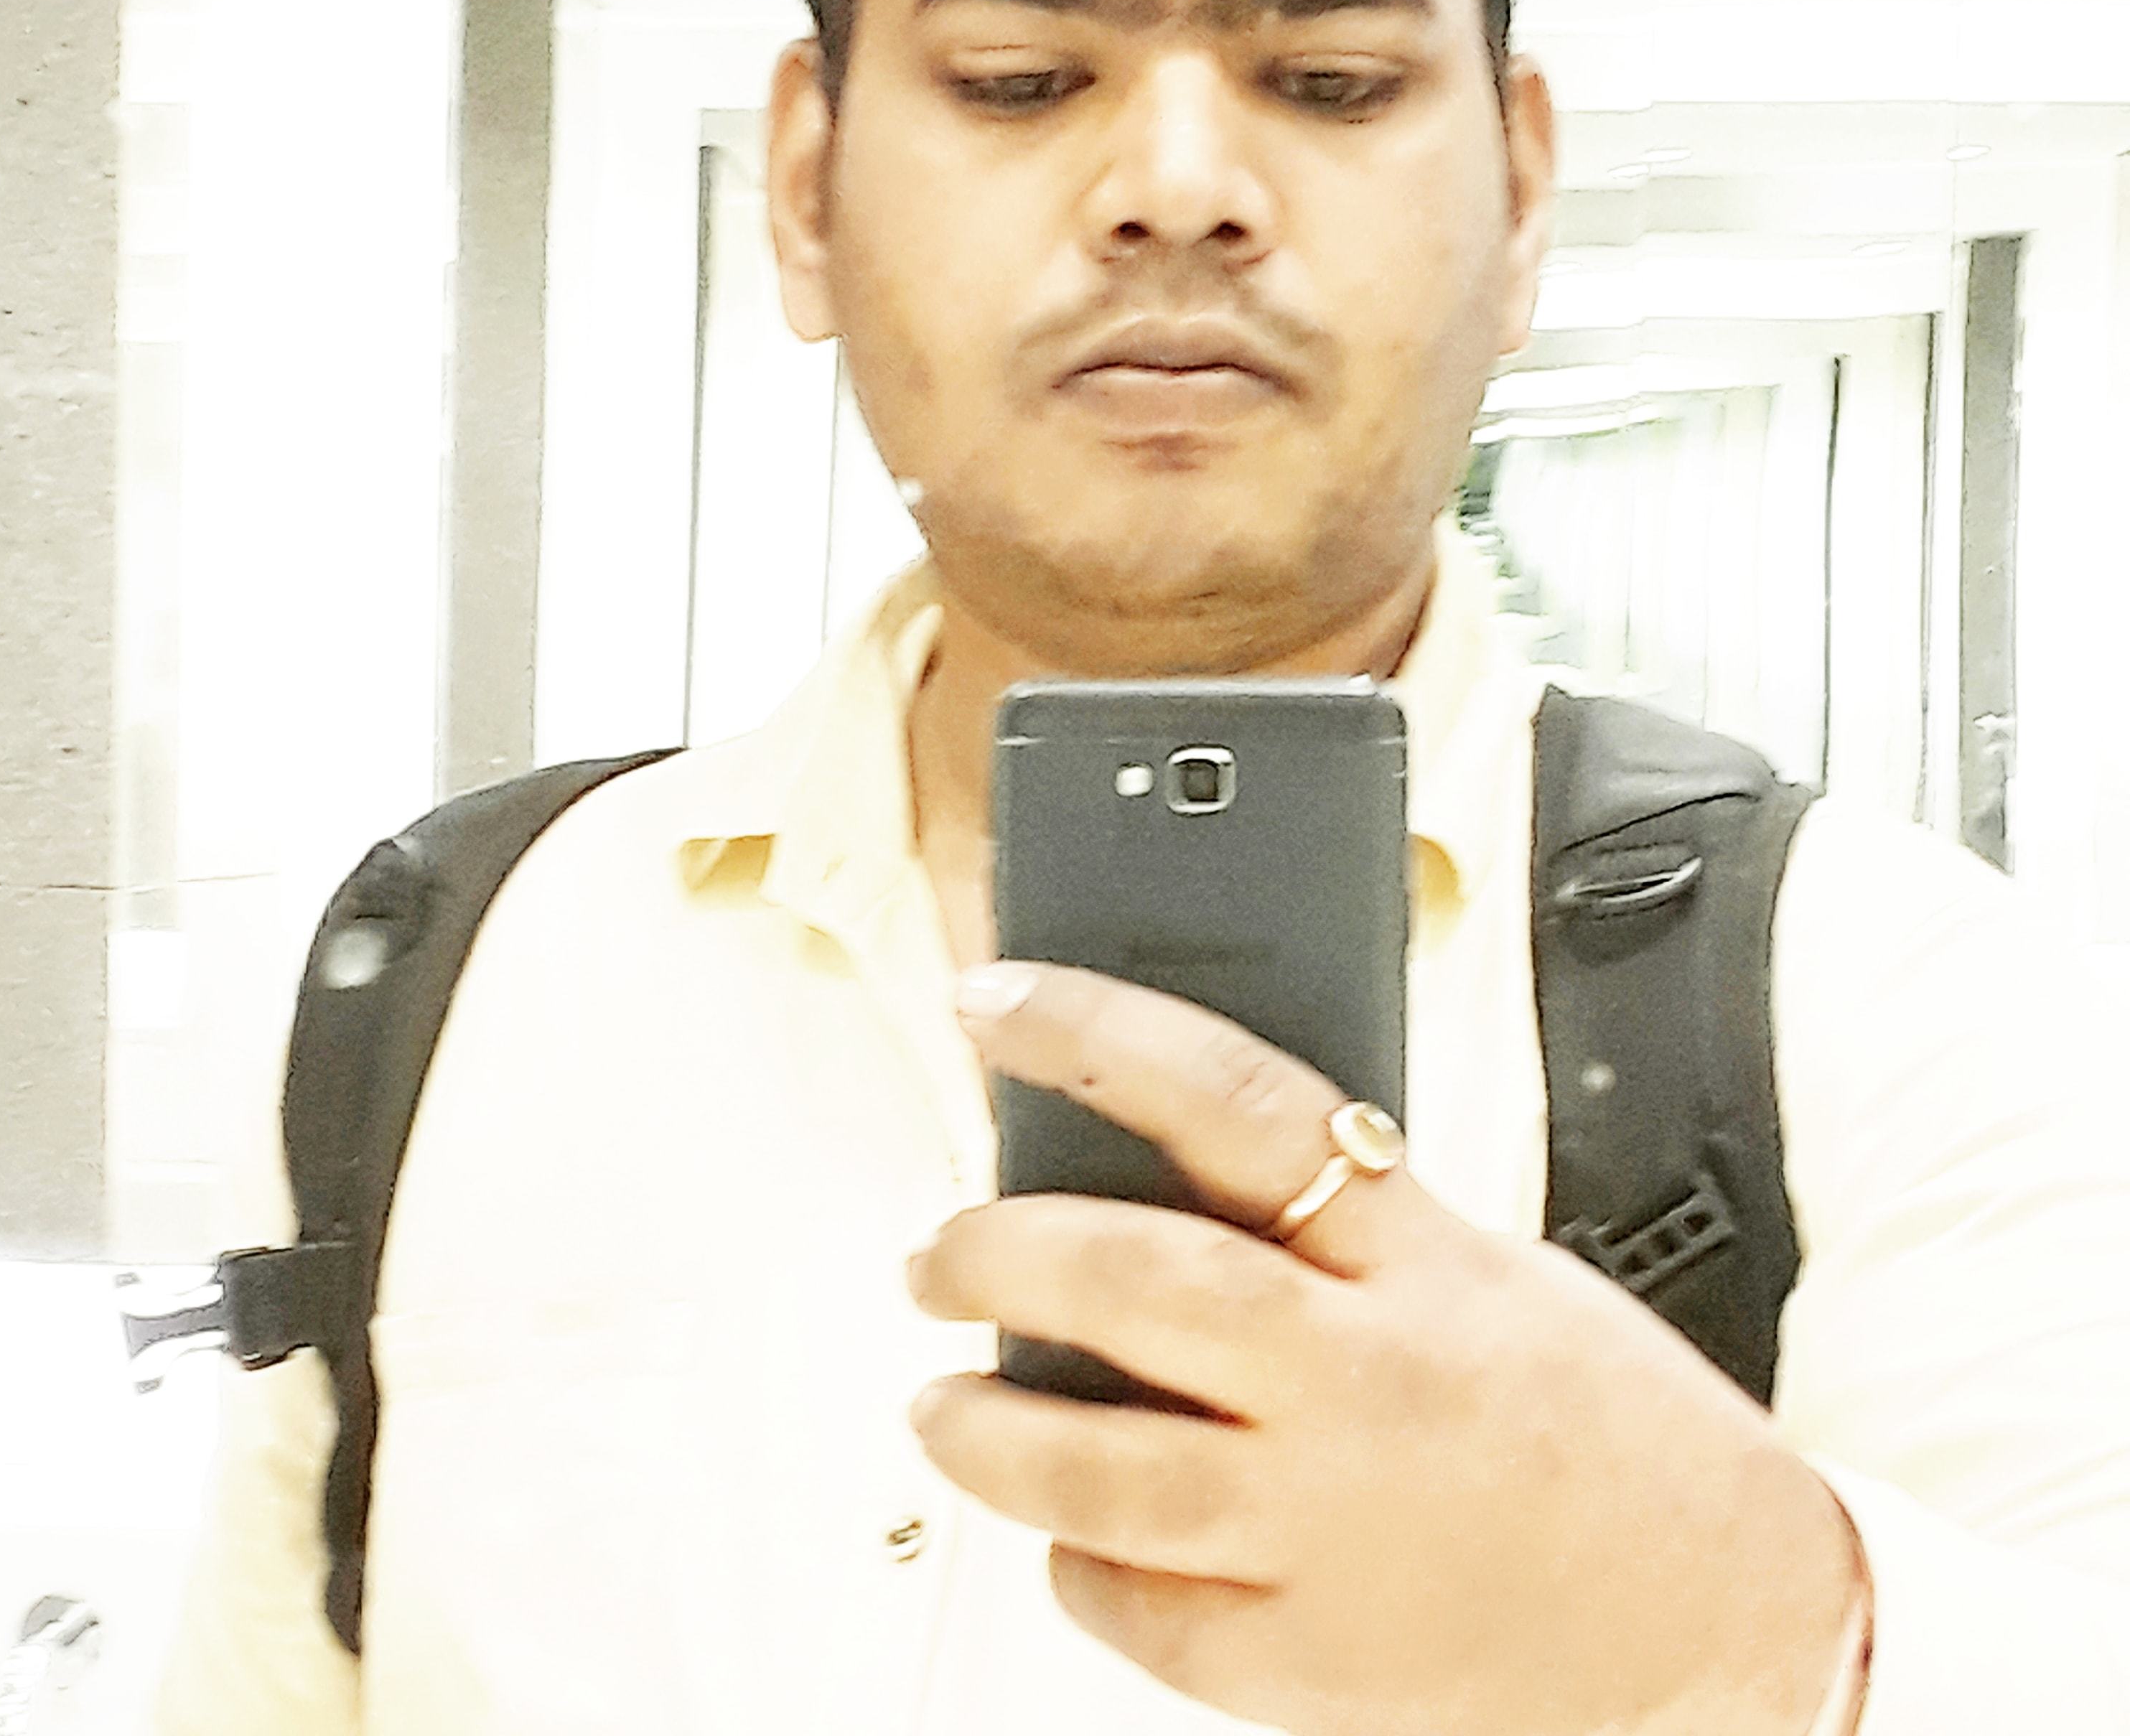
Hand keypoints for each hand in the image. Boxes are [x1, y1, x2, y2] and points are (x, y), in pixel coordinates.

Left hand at [905, 963, 1864, 1735]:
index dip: (1096, 1034)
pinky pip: (1137, 1608)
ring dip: (986, 1430)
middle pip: (1139, 1284)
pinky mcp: (1311, 1664)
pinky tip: (1068, 1536)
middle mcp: (1370, 1384)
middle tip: (937, 1249)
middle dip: (1000, 1251)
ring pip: (1102, 1470)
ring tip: (941, 1404)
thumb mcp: (1484, 1268)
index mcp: (1422, 1259)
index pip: (1234, 1102)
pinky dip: (1078, 1564)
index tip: (992, 1003)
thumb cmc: (1606, 1423)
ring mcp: (1334, 1533)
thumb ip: (1336, 1227)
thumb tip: (1150, 1179)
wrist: (1730, 1617)